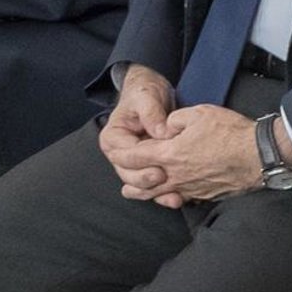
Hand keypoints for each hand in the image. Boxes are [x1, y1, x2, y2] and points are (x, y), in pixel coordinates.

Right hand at [100, 64, 176, 188]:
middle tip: (164, 177)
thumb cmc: (145, 93)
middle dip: (146, 180)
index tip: (158, 168)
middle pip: (128, 175)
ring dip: (155, 193)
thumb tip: (161, 133)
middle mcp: (120, 154)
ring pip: (140, 185)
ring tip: (174, 195)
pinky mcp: (148, 168)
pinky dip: (164, 194)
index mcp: (113, 137)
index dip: (141, 164)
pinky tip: (178, 198)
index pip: (124, 156)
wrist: (154, 95)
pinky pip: (153, 186)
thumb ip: (151, 113)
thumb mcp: (147, 97)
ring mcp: (133, 163)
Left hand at [116, 102, 260, 206]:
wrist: (258, 155)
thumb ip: (174, 121)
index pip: (136, 159)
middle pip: (144, 184)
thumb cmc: (229, 132)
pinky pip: (182, 196)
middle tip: (123, 183)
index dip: (123, 156)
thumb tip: (164, 129)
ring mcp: (191, 188)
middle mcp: (176, 176)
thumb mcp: (198, 114)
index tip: (117, 155)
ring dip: (146, 194)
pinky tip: (171, 193)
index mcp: (170, 155)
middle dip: (131, 182)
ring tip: (135, 193)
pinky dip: (170, 195)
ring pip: (161, 195)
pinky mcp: (205, 194)